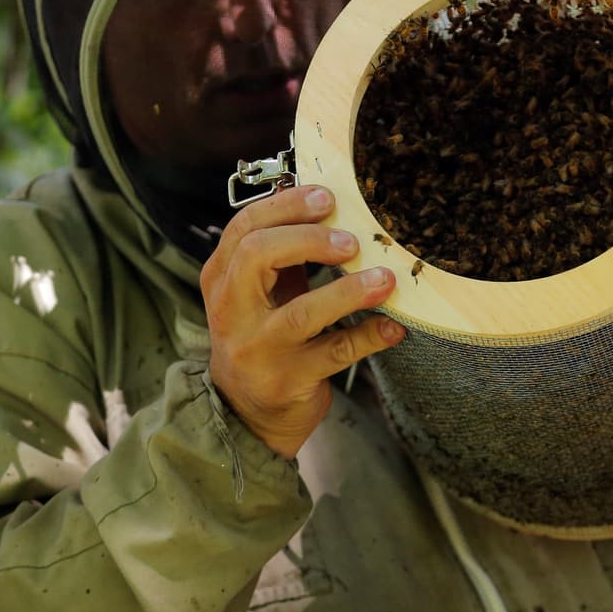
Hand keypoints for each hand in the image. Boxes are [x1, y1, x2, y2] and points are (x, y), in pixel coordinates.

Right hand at [201, 185, 406, 459]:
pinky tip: (393, 327)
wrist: (246, 414)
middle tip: (351, 242)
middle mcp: (230, 311)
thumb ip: (281, 254)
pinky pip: (334, 353)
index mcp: (220, 278)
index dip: (286, 206)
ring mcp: (256, 349)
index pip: (244, 228)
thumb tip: (322, 204)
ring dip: (349, 291)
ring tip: (384, 279)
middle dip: (309, 239)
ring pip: (300, 312)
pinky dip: (368, 336)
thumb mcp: (258, 293)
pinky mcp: (286, 381)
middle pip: (257, 255)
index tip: (326, 197)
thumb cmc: (260, 338)